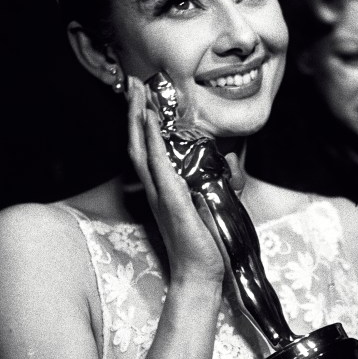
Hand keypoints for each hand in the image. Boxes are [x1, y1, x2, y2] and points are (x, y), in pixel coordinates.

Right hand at [127, 78, 223, 283]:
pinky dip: (153, 139)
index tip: (142, 99)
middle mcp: (155, 189)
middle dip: (134, 112)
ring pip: (141, 148)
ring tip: (137, 92)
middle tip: (132, 84)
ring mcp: (160, 193)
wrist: (200, 274)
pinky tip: (151, 119)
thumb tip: (224, 156)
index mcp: (161, 190)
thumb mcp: (210, 203)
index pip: (147, 150)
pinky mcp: (171, 199)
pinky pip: (159, 164)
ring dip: (139, 117)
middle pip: (137, 143)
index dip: (142, 124)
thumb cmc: (204, 244)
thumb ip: (212, 179)